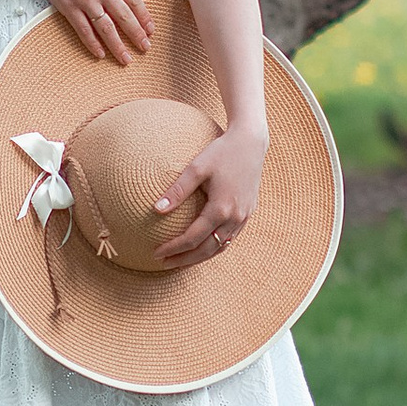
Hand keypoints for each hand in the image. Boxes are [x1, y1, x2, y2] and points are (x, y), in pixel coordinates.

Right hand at [17, 0, 153, 63]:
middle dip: (137, 34)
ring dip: (118, 45)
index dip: (144, 16)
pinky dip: (92, 44)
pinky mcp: (68, 7)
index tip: (150, 29)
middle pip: (124, 16)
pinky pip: (83, 30)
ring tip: (126, 59)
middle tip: (146, 47)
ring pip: (106, 28)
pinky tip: (100, 54)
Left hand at [153, 116, 266, 266]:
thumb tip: (156, 209)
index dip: (173, 248)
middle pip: (207, 249)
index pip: (192, 238)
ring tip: (181, 260)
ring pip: (221, 247)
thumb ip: (177, 190)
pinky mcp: (249, 212)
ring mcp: (244, 216)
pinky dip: (215, 246)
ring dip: (200, 256)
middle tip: (164, 263)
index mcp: (220, 208)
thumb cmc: (221, 151)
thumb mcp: (196, 168)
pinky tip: (203, 245)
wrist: (251, 142)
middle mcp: (235, 217)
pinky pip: (231, 238)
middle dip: (185, 259)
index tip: (157, 253)